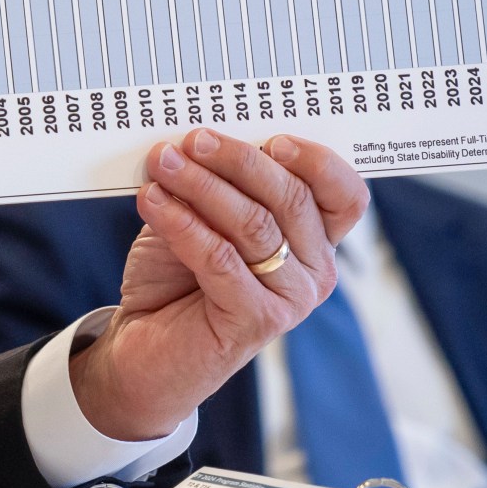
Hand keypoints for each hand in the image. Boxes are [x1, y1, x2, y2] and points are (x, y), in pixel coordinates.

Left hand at [68, 128, 368, 440]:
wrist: (143, 349)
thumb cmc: (175, 277)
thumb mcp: (198, 217)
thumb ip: (216, 185)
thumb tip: (198, 141)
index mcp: (313, 239)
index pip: (344, 194)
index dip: (316, 162)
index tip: (271, 138)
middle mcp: (314, 270)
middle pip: (293, 199)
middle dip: (238, 161)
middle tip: (193, 140)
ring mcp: (290, 299)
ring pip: (254, 225)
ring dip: (201, 185)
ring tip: (161, 163)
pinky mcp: (257, 321)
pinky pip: (220, 257)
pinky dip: (182, 222)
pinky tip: (152, 200)